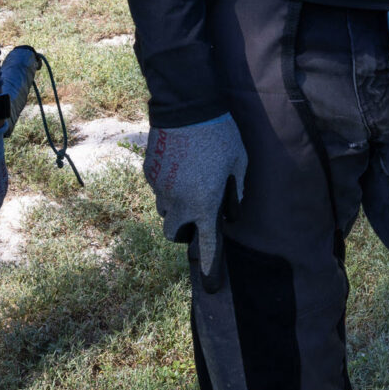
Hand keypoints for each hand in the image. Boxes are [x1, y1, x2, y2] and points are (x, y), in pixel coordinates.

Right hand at [143, 112, 247, 279]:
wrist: (186, 107)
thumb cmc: (220, 135)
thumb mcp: (239, 162)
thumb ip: (236, 190)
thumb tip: (231, 208)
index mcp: (203, 203)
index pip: (205, 242)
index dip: (208, 264)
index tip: (210, 282)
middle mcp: (178, 201)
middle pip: (173, 233)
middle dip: (183, 231)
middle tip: (196, 216)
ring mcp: (160, 187)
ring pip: (164, 210)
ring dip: (175, 207)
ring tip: (189, 183)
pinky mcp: (150, 172)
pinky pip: (159, 187)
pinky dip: (168, 185)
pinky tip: (179, 164)